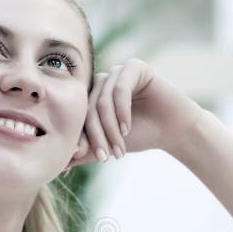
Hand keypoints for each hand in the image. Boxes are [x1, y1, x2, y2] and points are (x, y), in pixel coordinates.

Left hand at [64, 58, 206, 169]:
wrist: (173, 131)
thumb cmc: (140, 136)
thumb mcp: (107, 145)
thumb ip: (85, 151)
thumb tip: (59, 164)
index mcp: (91, 95)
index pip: (78, 115)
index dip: (81, 137)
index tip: (87, 158)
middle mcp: (102, 81)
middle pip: (88, 107)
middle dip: (97, 135)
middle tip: (105, 158)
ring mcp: (117, 71)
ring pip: (103, 100)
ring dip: (110, 128)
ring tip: (120, 148)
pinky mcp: (135, 67)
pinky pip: (120, 88)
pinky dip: (122, 111)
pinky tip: (127, 129)